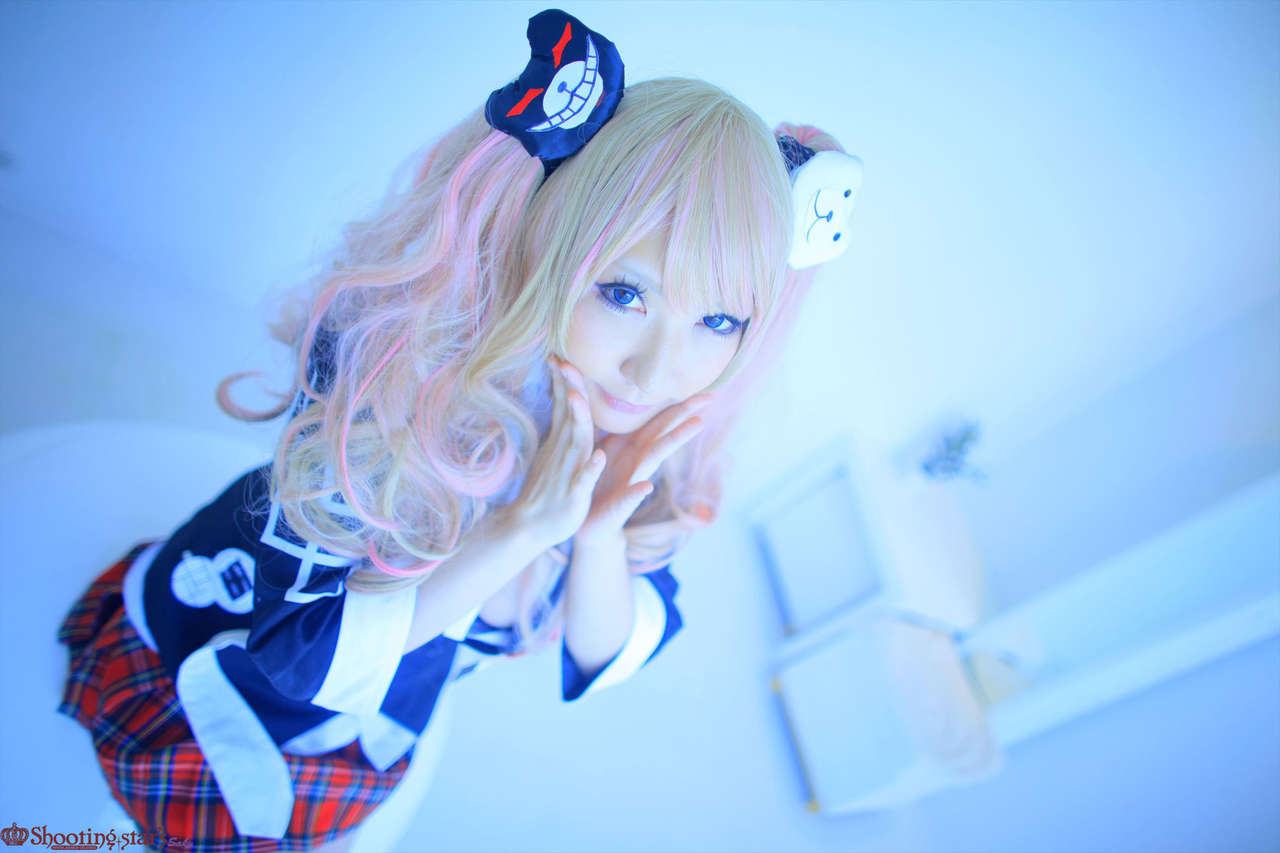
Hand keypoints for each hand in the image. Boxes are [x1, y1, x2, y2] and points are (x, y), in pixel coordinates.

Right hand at [498, 355, 605, 550]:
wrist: (527, 527)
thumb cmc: (545, 488)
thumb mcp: (554, 453)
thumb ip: (562, 425)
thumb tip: (566, 396)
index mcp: (562, 442)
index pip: (564, 405)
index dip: (563, 381)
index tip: (558, 355)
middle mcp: (564, 453)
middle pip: (570, 415)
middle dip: (570, 389)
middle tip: (563, 362)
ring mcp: (568, 472)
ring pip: (576, 443)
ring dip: (576, 421)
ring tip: (576, 398)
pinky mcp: (574, 496)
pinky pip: (583, 480)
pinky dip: (590, 469)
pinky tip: (599, 458)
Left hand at [552, 355, 712, 547]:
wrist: (588, 522)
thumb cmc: (598, 480)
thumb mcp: (604, 446)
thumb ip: (616, 425)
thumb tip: (621, 396)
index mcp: (633, 445)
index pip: (660, 419)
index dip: (678, 402)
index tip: (702, 385)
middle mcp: (638, 461)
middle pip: (665, 431)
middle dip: (686, 413)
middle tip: (710, 396)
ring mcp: (633, 482)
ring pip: (655, 458)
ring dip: (675, 440)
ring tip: (696, 425)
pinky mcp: (619, 507)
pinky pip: (628, 498)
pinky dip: (636, 492)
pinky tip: (645, 486)